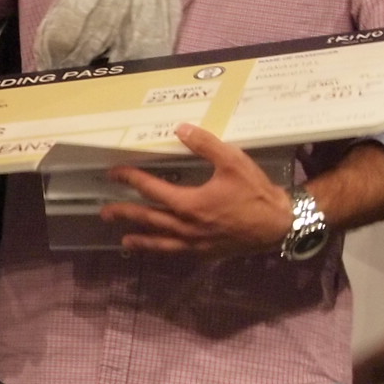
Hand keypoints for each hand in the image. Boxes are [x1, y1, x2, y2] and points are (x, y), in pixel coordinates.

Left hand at [97, 124, 290, 255]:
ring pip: (160, 242)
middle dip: (125, 213)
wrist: (278, 224)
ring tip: (124, 239)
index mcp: (189, 203)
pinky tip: (159, 249)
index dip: (130, 179)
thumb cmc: (255, 192)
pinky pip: (177, 253)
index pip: (151, 189)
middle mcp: (187, 227)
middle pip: (148, 219)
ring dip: (140, 240)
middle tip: (105, 212)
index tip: (115, 173)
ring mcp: (195, 243)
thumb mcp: (233, 161)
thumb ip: (205, 144)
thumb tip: (180, 129)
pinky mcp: (206, 253)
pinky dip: (163, 251)